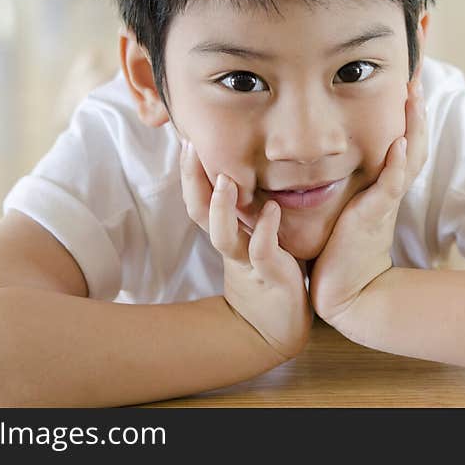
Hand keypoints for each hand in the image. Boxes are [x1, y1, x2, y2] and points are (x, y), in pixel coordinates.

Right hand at [179, 141, 311, 360]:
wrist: (276, 328)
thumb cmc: (270, 273)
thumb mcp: (256, 234)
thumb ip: (251, 207)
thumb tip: (251, 168)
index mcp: (226, 231)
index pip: (200, 198)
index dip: (191, 172)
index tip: (188, 136)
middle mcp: (231, 244)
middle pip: (200, 211)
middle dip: (192, 179)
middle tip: (189, 145)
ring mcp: (247, 261)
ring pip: (223, 235)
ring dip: (221, 207)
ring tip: (224, 178)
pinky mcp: (270, 275)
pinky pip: (262, 252)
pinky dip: (266, 231)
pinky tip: (273, 210)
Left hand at [309, 76, 428, 326]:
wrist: (345, 290)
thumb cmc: (340, 249)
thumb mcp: (344, 207)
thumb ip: (343, 182)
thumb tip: (327, 153)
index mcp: (383, 185)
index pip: (402, 139)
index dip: (408, 111)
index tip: (408, 77)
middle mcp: (389, 189)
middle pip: (414, 140)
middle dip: (416, 107)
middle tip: (417, 73)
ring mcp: (385, 202)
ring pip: (409, 157)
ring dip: (413, 125)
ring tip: (414, 96)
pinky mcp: (373, 217)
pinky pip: (391, 187)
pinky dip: (398, 165)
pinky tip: (400, 143)